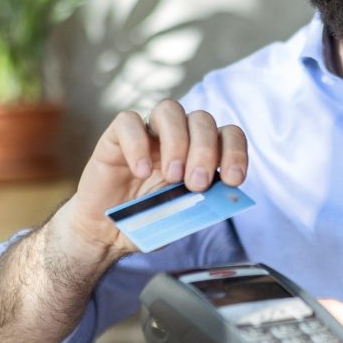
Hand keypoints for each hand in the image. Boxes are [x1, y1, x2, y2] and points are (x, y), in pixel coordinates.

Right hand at [52, 99, 247, 264]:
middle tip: (196, 183)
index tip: (232, 180)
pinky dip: (137, 144)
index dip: (235, 152)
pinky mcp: (116, 136)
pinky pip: (129, 121)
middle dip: (205, 151)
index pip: (228, 135)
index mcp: (201, 153)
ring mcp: (148, 133)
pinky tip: (140, 171)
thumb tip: (220, 196)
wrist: (107, 232)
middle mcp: (178, 136)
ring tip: (172, 176)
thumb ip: (199, 207)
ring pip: (169, 110)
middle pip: (202, 119)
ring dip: (177, 142)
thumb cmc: (149, 221)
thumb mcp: (180, 219)